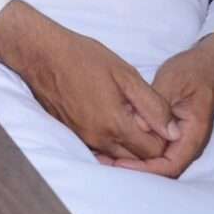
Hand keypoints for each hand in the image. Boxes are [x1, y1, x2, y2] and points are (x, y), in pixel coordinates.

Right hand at [0, 0, 175, 164]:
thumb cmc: (83, 58)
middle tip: (147, 120)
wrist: (40, 54)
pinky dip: (110, 142)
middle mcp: (99, 139)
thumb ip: (153, 106)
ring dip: (128, 145)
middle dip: (147, 146)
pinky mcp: (71, 134)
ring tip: (129, 119)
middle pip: (135, 160)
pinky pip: (98, 149)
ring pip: (116, 157)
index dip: (164, 139)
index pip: (154, 152)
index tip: (160, 120)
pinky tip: (109, 120)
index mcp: (116, 125)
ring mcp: (83, 139)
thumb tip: (174, 132)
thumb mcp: (126, 75)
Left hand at [106, 35, 213, 179]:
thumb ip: (156, 105)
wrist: (210, 65)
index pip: (170, 166)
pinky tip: (116, 142)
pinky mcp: (172, 132)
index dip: (145, 169)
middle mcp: (189, 143)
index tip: (119, 164)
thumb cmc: (193, 71)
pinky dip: (137, 149)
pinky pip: (156, 148)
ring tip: (105, 156)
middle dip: (135, 169)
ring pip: (158, 161)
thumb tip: (138, 127)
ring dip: (134, 160)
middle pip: (162, 169)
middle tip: (105, 162)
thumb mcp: (172, 82)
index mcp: (193, 134)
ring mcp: (181, 139)